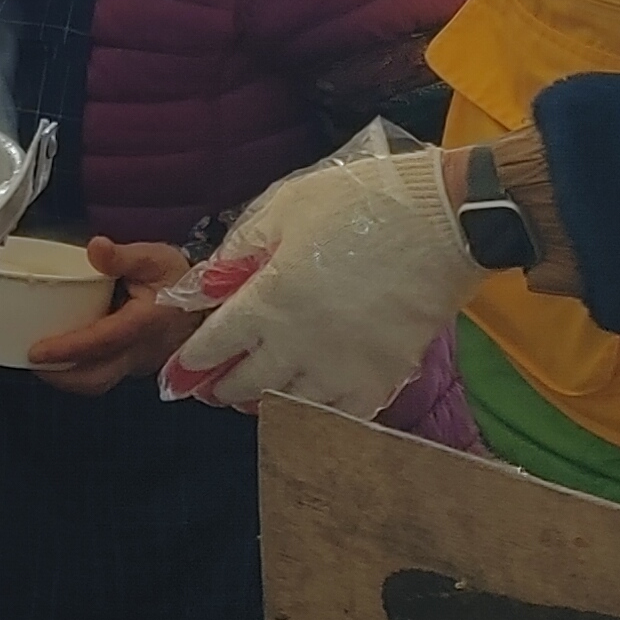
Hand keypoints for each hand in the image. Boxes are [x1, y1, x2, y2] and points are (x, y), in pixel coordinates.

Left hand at [28, 240, 199, 393]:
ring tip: (41, 362)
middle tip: (32, 361)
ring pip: (99, 382)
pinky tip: (63, 358)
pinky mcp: (136, 367)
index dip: (67, 349)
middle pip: (96, 377)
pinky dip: (81, 372)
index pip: (101, 342)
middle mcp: (142, 351)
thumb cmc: (182, 281)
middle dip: (60, 376)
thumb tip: (96, 248)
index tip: (36, 351)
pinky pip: (105, 376)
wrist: (210, 307)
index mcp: (146, 324)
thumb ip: (124, 256)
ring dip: (68, 378)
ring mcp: (140, 364)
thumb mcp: (156, 258)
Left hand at [161, 150, 480, 418]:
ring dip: (263, 404)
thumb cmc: (358, 203)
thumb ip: (237, 251)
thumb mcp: (283, 209)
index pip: (214, 346)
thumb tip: (202, 284)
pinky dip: (318, 415)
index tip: (175, 378)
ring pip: (288, 406)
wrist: (444, 221)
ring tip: (253, 397)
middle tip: (209, 388)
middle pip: (244, 385)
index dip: (189, 365)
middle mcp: (299, 345)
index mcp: (268, 301)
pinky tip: (308, 403)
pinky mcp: (383, 378)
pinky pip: (341, 416)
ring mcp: (343, 369)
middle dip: (220, 388)